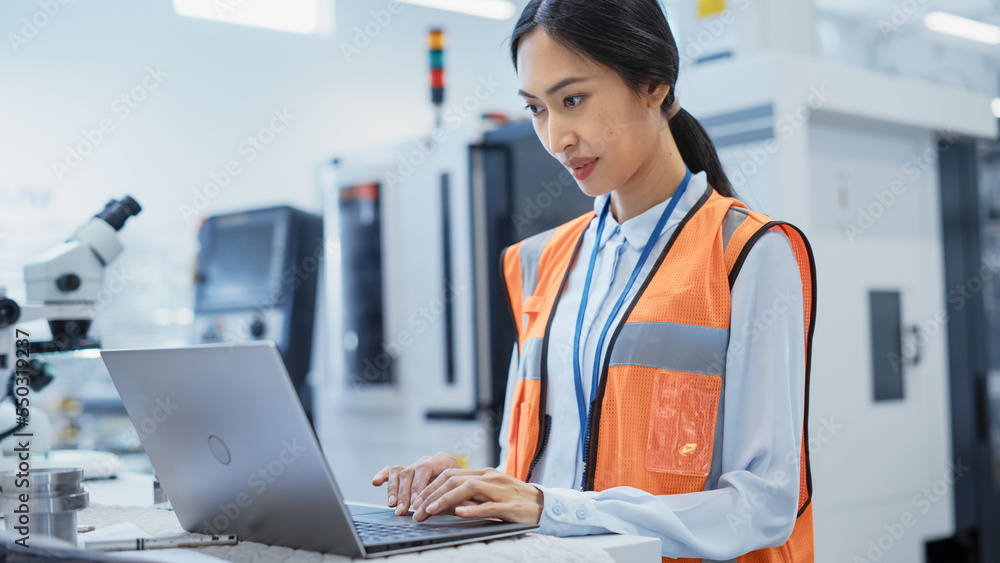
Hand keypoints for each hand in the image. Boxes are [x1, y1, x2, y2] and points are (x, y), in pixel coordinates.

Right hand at [372, 452, 460, 514]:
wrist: (465, 485)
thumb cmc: (465, 490)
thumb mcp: (465, 492)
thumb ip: (458, 498)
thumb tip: (454, 507)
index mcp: (443, 460)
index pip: (425, 468)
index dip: (419, 486)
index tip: (416, 503)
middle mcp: (427, 460)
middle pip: (410, 472)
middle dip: (405, 493)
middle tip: (403, 510)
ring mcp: (416, 465)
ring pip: (399, 472)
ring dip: (394, 490)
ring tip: (393, 506)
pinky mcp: (407, 473)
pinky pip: (392, 471)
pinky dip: (383, 476)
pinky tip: (376, 482)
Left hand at [411, 467, 542, 524]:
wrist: (543, 505)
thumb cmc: (513, 501)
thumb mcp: (489, 494)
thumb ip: (469, 496)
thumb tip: (442, 505)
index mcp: (483, 473)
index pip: (450, 475)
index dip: (430, 487)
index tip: (416, 501)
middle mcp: (490, 478)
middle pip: (454, 480)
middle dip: (431, 494)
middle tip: (417, 511)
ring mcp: (500, 491)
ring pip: (468, 489)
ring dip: (445, 500)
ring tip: (430, 511)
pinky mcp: (509, 506)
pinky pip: (488, 506)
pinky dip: (472, 509)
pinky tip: (459, 514)